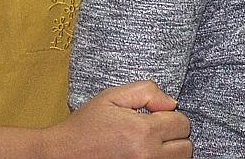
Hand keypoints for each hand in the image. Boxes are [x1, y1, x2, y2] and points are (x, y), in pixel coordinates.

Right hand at [40, 81, 191, 158]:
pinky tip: (144, 155)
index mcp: (143, 132)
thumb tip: (172, 103)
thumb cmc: (84, 127)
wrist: (59, 155)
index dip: (171, 117)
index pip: (182, 124)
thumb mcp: (112, 97)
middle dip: (174, 136)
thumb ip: (146, 91)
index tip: (156, 117)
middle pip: (185, 147)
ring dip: (169, 153)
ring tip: (149, 145)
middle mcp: (146, 156)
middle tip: (154, 132)